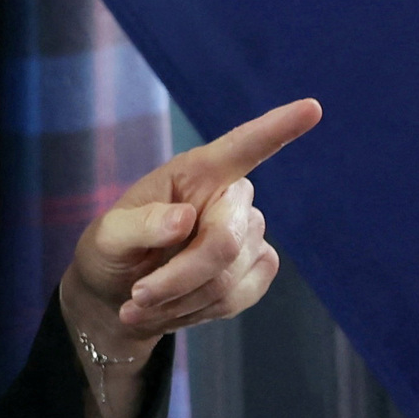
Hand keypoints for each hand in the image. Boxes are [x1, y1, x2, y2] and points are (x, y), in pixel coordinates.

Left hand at [62, 99, 322, 353]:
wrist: (121, 295)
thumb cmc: (112, 251)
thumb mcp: (107, 237)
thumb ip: (139, 225)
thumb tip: (185, 219)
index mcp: (195, 171)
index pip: (242, 147)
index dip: (277, 128)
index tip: (311, 107)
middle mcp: (229, 196)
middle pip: (223, 241)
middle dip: (177, 278)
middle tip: (138, 296)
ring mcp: (249, 233)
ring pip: (228, 277)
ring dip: (180, 299)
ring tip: (143, 302)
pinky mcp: (258, 267)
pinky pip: (239, 296)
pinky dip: (198, 310)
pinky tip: (174, 306)